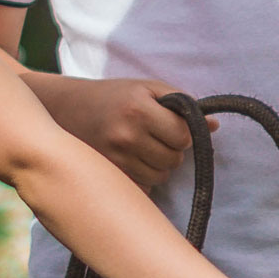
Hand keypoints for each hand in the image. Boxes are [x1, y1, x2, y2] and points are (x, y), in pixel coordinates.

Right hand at [39, 76, 203, 189]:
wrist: (63, 109)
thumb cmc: (113, 96)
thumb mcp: (146, 88)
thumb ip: (182, 103)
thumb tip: (214, 125)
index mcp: (137, 109)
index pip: (183, 136)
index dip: (183, 133)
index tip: (172, 127)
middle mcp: (124, 136)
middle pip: (173, 160)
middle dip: (171, 151)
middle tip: (154, 137)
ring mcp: (113, 159)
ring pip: (160, 177)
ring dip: (158, 166)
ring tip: (141, 148)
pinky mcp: (106, 175)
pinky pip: (142, 189)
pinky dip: (142, 179)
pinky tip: (129, 162)